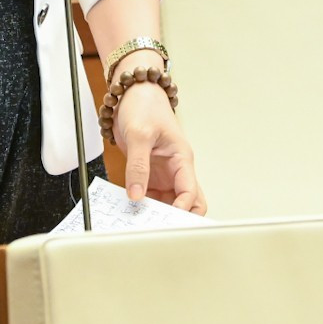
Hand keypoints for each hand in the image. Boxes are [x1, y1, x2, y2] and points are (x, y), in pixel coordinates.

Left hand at [113, 79, 204, 212]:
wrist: (133, 94)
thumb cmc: (145, 106)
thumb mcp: (139, 134)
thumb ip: (138, 165)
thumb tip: (136, 194)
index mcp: (181, 158)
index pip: (189, 192)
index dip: (182, 209)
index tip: (167, 221)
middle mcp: (176, 169)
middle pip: (188, 203)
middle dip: (177, 218)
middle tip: (159, 229)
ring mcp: (164, 174)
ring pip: (169, 204)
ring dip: (158, 214)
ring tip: (142, 224)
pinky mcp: (150, 175)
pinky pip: (151, 197)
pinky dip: (144, 207)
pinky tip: (133, 212)